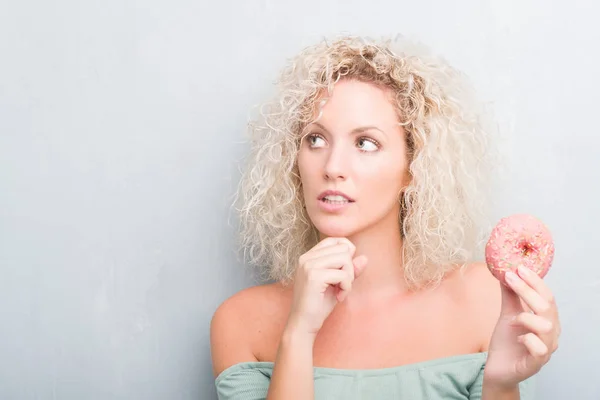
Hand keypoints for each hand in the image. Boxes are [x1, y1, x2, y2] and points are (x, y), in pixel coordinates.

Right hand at [285, 237, 367, 338]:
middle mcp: (306, 257)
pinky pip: (343, 274)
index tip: (343, 273)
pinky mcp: (313, 276)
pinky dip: (347, 287)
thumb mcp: (337, 284)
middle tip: (342, 285)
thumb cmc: (318, 305)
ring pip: (344, 259)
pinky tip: (339, 297)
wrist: (303, 324)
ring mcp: (308, 265)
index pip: (336, 240)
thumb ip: (350, 269)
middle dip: (349, 268)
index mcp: (309, 256)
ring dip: (349, 277)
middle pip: (343, 248)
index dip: (347, 254)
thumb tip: (365, 257)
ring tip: (340, 290)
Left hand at [484, 265, 560, 388]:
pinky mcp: (536, 364)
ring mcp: (546, 349)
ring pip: (546, 326)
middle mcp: (551, 334)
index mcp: (546, 320)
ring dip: (525, 317)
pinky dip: (527, 339)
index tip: (519, 267)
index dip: (535, 281)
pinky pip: (539, 348)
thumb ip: (510, 296)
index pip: (547, 296)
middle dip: (528, 290)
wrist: (497, 369)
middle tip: (510, 277)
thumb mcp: (507, 314)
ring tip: (512, 318)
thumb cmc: (507, 342)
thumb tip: (507, 272)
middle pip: (547, 308)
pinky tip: (518, 338)